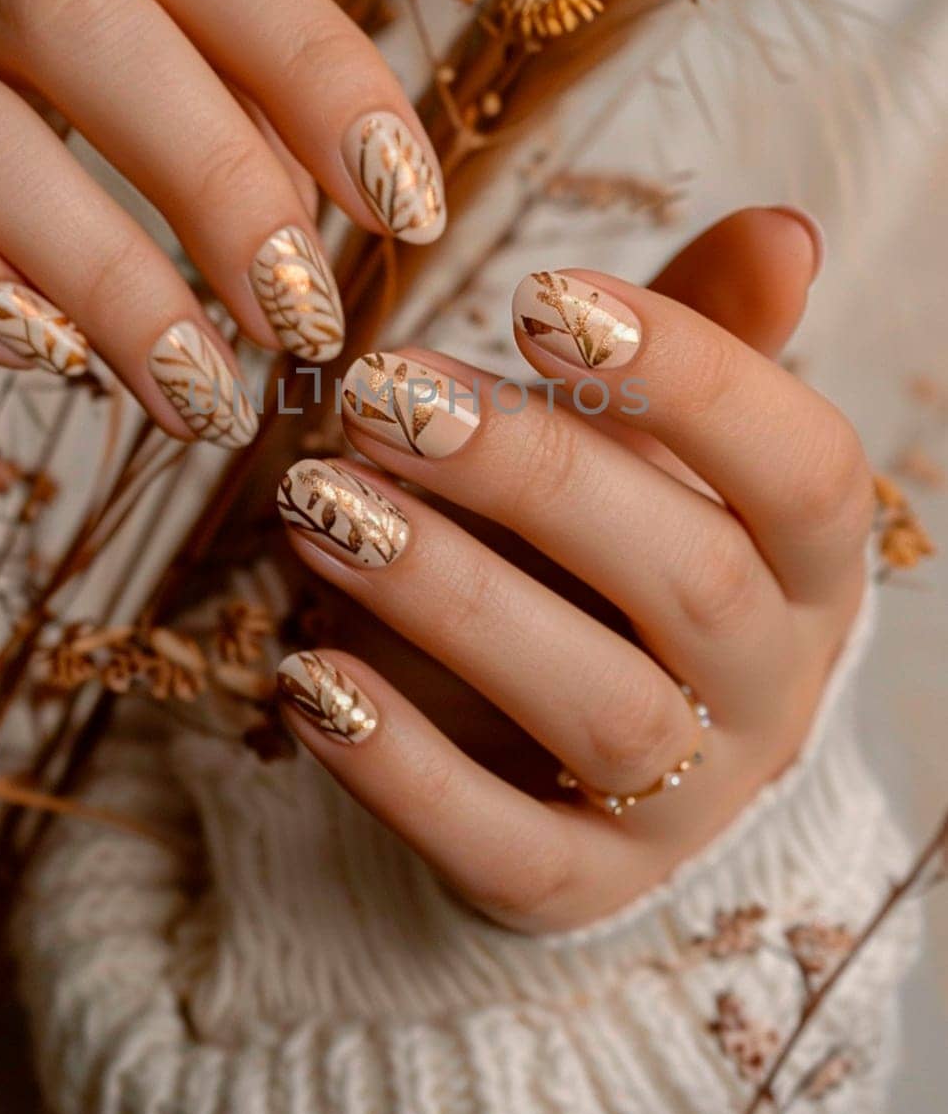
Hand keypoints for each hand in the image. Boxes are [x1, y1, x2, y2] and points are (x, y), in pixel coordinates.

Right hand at [0, 0, 444, 441]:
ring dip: (112, 274)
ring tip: (206, 397)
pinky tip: (59, 362)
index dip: (311, 63)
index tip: (406, 204)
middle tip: (304, 321)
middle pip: (75, 11)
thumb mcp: (92, 85)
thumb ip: (200, 114)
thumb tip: (316, 214)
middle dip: (216, 176)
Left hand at [274, 208, 873, 931]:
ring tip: (314, 508)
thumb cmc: (639, 556)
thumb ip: (710, 344)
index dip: (689, 376)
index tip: (540, 295)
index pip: (800, 465)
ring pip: (597, 708)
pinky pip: (509, 846)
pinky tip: (303, 681)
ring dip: (448, 599)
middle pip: (685, 577)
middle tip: (376, 395)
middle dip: (528, 474)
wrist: (630, 759)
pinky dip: (405, 771)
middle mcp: (771, 682)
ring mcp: (687, 799)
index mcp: (810, 561)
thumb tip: (782, 228)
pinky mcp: (585, 885)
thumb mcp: (677, 451)